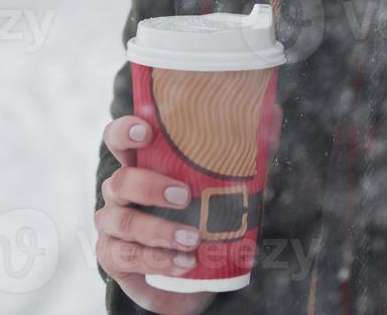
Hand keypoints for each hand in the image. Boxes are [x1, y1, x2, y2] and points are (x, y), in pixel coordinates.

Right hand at [94, 105, 284, 314]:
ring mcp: (113, 225)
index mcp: (142, 164)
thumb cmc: (204, 216)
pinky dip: (157, 260)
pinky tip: (184, 262)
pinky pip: (126, 257)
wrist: (194, 273)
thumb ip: (246, 151)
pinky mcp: (114, 258)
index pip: (118, 139)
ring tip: (193, 239)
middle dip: (150, 187)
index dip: (125, 132)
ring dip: (159, 230)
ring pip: (123, 222)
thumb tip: (273, 113)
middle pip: (119, 180)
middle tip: (184, 195)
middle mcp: (121, 191)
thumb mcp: (228, 183)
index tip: (147, 132)